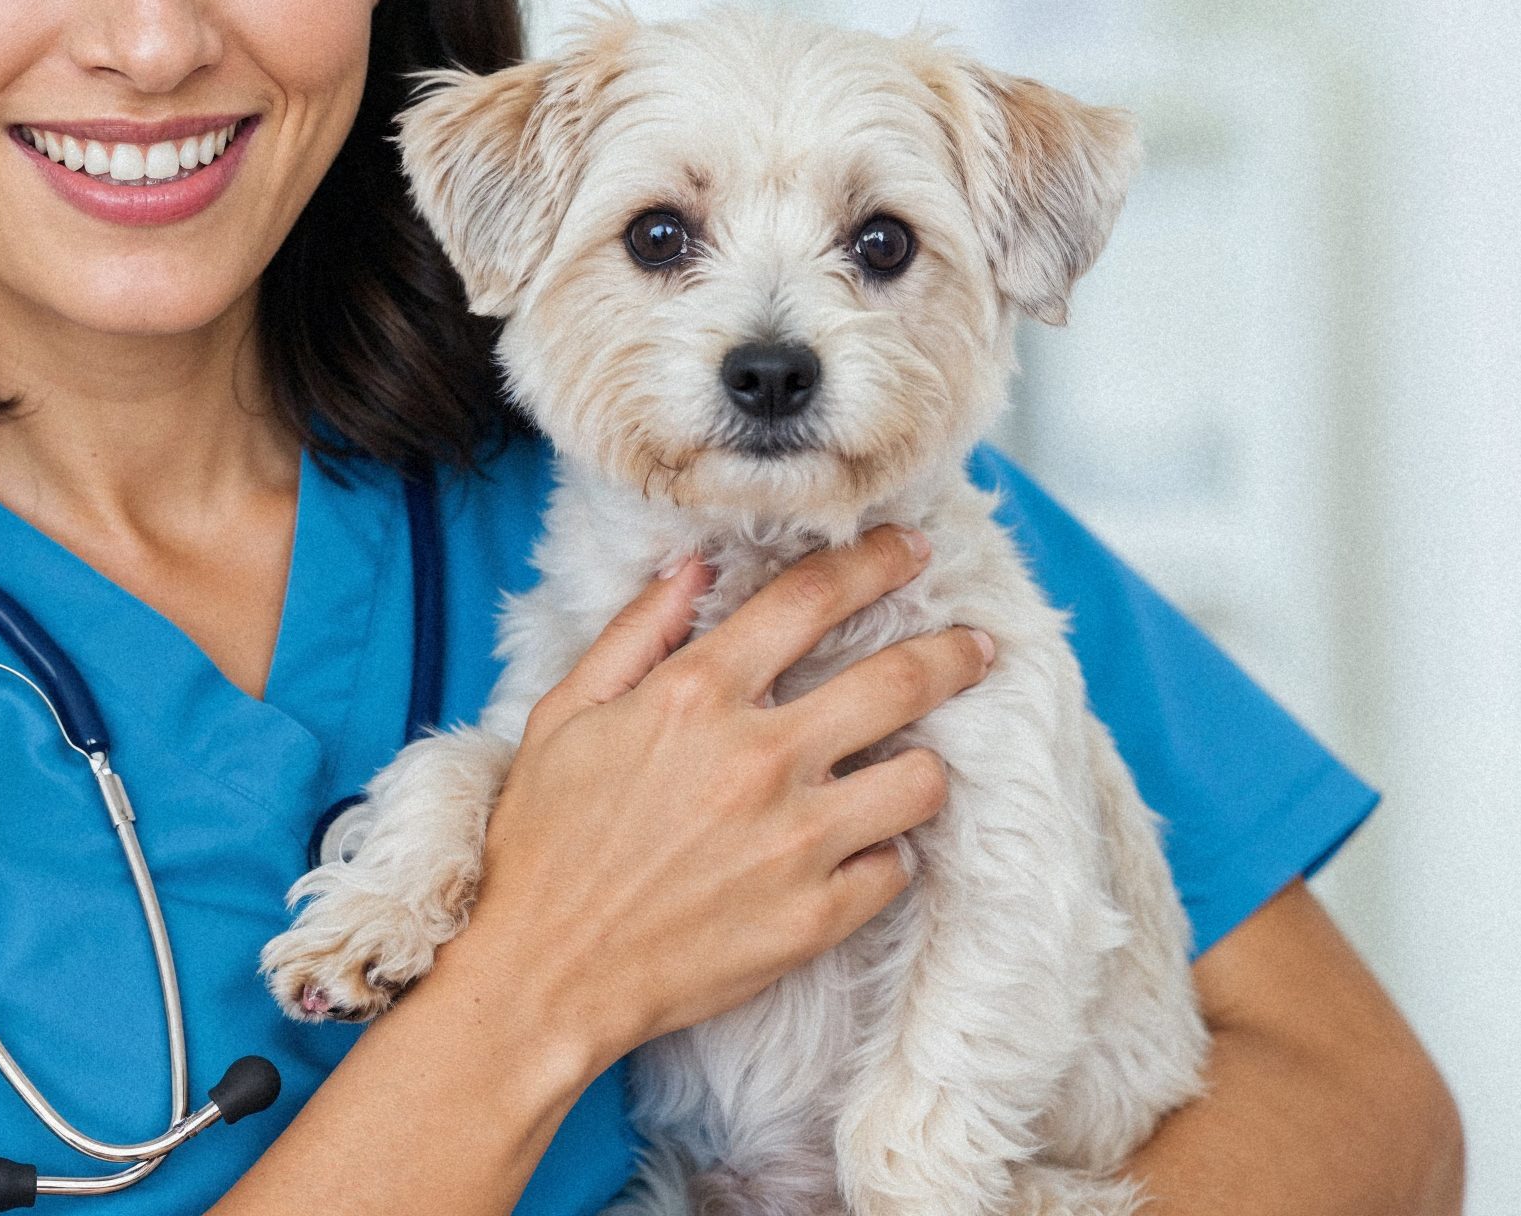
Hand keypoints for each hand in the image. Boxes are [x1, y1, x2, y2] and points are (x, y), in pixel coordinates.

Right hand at [446, 528, 990, 1070]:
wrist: (542, 972)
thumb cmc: (542, 841)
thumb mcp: (563, 713)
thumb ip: (634, 633)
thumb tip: (693, 568)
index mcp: (696, 695)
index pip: (813, 598)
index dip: (875, 561)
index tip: (911, 548)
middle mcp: (759, 758)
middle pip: (899, 681)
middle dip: (954, 652)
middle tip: (978, 646)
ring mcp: (796, 842)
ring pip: (921, 780)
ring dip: (925, 764)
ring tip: (915, 763)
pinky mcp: (814, 917)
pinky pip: (894, 868)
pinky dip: (884, 853)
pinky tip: (860, 849)